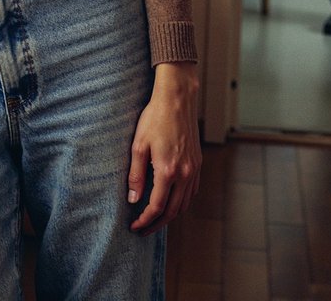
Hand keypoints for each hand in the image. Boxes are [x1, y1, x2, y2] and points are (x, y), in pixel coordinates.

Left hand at [127, 61, 201, 234]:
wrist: (177, 100)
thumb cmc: (154, 119)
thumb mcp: (138, 145)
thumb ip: (136, 175)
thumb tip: (132, 199)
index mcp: (167, 170)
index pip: (157, 207)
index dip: (145, 220)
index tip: (134, 226)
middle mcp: (184, 174)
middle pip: (172, 211)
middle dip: (157, 224)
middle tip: (143, 230)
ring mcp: (194, 169)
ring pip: (184, 204)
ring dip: (170, 215)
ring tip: (155, 219)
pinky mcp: (198, 163)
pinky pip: (192, 192)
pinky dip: (181, 202)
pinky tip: (171, 201)